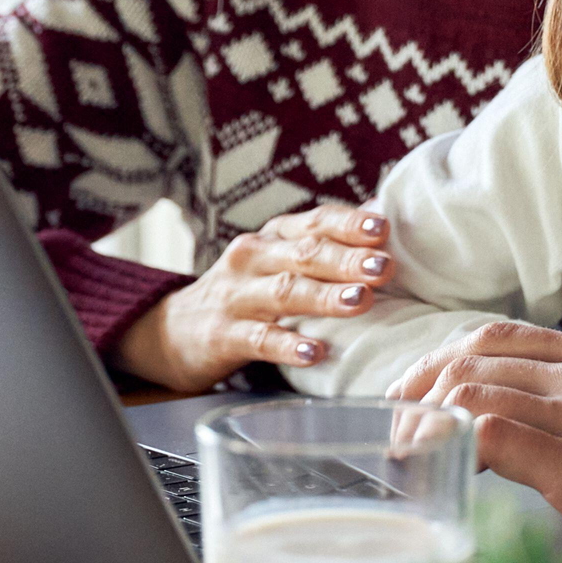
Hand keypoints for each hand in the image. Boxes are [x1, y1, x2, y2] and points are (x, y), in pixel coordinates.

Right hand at [106, 203, 390, 391]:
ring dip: (325, 296)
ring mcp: (237, 296)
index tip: (383, 227)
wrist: (176, 329)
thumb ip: (326, 238)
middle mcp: (254, 258)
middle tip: (384, 267)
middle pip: (305, 254)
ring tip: (362, 301)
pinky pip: (259, 339)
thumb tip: (382, 210)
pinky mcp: (223, 335)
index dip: (350, 223)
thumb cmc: (248, 290)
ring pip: (285, 292)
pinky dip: (288, 345)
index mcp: (275, 236)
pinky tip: (315, 352)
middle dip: (348, 260)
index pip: (316, 221)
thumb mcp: (280, 257)